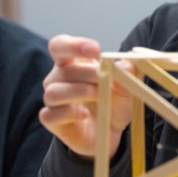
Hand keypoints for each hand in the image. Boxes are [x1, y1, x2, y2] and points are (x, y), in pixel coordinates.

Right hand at [39, 35, 134, 158]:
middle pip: (63, 69)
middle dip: (88, 72)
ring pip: (54, 92)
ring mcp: (52, 99)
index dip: (73, 45)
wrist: (109, 131)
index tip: (96, 50)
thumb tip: (127, 64)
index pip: (60, 46)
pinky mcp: (51, 120)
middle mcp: (58, 78)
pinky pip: (49, 114)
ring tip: (98, 96)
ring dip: (79, 92)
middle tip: (105, 78)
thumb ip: (127, 75)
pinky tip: (84, 115)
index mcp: (73, 62)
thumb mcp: (126, 88)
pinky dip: (69, 114)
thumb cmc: (113, 102)